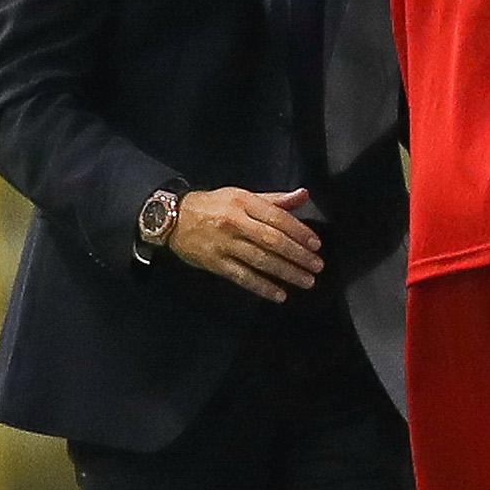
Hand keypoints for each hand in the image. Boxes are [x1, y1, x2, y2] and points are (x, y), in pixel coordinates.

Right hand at [168, 187, 323, 302]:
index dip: (299, 232)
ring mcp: (224, 244)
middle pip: (272, 240)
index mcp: (243, 202)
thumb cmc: (213, 205)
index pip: (277, 218)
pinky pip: (242, 277)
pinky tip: (279, 294)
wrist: (173, 218)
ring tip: (306, 281)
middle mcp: (235, 222)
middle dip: (297, 255)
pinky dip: (262, 287)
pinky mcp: (215, 263)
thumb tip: (303, 195)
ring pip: (260, 260)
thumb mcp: (242, 195)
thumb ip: (274, 199)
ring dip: (286, 272)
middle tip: (316, 266)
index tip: (316, 245)